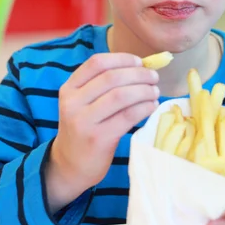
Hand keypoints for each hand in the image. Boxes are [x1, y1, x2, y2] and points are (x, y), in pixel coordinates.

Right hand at [46, 53, 158, 212]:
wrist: (70, 165)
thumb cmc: (85, 127)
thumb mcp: (83, 102)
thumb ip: (104, 84)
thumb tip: (142, 66)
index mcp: (69, 88)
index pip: (97, 63)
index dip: (122, 58)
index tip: (139, 62)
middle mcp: (73, 103)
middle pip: (111, 77)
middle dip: (138, 74)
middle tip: (154, 77)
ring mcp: (83, 121)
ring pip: (121, 96)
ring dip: (144, 91)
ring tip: (155, 92)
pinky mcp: (98, 138)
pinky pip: (127, 116)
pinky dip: (144, 108)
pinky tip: (151, 106)